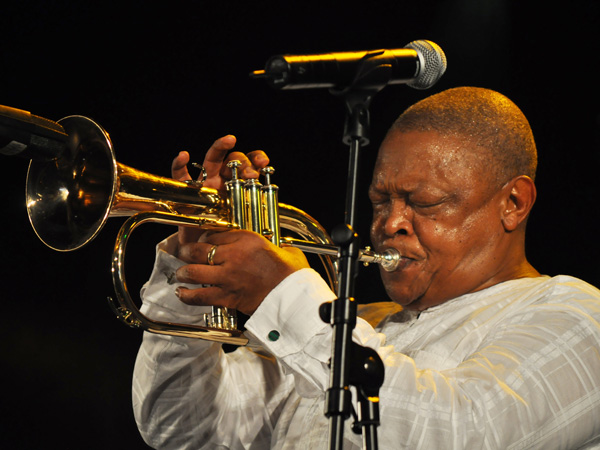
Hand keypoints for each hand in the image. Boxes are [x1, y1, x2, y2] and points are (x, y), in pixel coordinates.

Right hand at [171, 135, 268, 245]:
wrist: (207, 247)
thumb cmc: (227, 233)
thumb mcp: (244, 222)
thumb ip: (254, 213)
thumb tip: (268, 213)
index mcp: (239, 183)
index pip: (250, 163)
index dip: (256, 158)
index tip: (264, 162)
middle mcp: (223, 178)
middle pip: (233, 159)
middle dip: (243, 162)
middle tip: (250, 174)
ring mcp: (205, 181)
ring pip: (212, 159)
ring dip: (220, 148)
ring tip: (229, 141)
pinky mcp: (187, 190)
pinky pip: (179, 175)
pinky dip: (179, 164)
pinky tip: (184, 156)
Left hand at [174, 230, 308, 314]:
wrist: (294, 296)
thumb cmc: (293, 274)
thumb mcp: (284, 249)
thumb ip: (273, 245)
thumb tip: (277, 248)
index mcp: (248, 239)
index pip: (215, 234)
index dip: (205, 238)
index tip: (203, 242)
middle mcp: (234, 256)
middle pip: (198, 250)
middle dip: (186, 251)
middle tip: (183, 254)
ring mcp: (228, 277)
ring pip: (193, 272)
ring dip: (183, 272)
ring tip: (181, 274)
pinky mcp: (228, 296)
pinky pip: (200, 296)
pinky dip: (188, 296)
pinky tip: (182, 293)